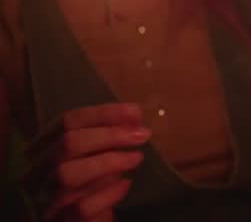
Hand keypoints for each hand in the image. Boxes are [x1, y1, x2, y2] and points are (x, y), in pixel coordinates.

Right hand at [44, 103, 149, 221]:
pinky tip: (125, 185)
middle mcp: (37, 170)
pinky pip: (82, 206)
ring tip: (136, 158)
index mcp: (43, 147)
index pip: (68, 120)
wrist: (82, 220)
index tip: (136, 112)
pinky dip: (108, 193)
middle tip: (142, 135)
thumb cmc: (88, 185)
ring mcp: (45, 197)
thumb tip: (134, 118)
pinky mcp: (63, 220)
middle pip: (69, 143)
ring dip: (109, 161)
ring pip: (68, 173)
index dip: (104, 113)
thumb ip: (107, 137)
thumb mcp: (94, 156)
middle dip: (110, 135)